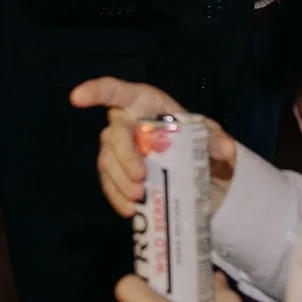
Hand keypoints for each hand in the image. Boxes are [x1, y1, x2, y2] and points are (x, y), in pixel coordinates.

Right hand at [69, 78, 238, 217]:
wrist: (201, 174)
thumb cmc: (201, 143)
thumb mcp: (214, 140)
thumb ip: (219, 141)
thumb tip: (224, 149)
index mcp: (147, 105)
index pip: (117, 92)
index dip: (96, 91)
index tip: (77, 97)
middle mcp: (128, 123)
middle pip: (115, 135)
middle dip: (123, 156)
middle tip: (139, 178)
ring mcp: (120, 149)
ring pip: (107, 161)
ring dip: (118, 180)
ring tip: (137, 200)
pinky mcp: (118, 173)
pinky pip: (108, 182)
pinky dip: (116, 197)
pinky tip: (130, 210)